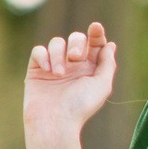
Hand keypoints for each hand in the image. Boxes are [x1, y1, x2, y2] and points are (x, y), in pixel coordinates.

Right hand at [23, 21, 117, 140]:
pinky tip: (47, 70)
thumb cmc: (80, 106)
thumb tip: (110, 45)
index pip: (95, 44)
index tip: (96, 27)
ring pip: (57, 42)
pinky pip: (38, 51)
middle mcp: (74, 66)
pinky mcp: (37, 69)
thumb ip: (107, 64)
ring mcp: (55, 66)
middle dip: (78, 43)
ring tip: (59, 73)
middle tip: (77, 58)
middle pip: (77, 39)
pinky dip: (43, 56)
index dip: (96, 34)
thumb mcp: (101, 85)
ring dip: (59, 54)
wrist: (54, 121)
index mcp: (91, 68)